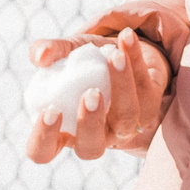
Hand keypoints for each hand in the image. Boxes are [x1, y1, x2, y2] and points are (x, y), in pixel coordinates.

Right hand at [20, 25, 169, 164]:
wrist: (123, 53)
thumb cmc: (85, 61)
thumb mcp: (66, 52)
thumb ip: (49, 51)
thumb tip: (40, 56)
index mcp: (64, 130)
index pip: (44, 151)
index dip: (44, 138)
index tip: (50, 110)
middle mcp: (95, 136)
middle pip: (91, 148)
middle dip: (90, 123)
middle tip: (90, 93)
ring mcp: (124, 127)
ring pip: (126, 118)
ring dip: (121, 85)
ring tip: (114, 55)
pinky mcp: (149, 109)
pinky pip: (145, 90)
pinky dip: (135, 60)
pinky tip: (126, 38)